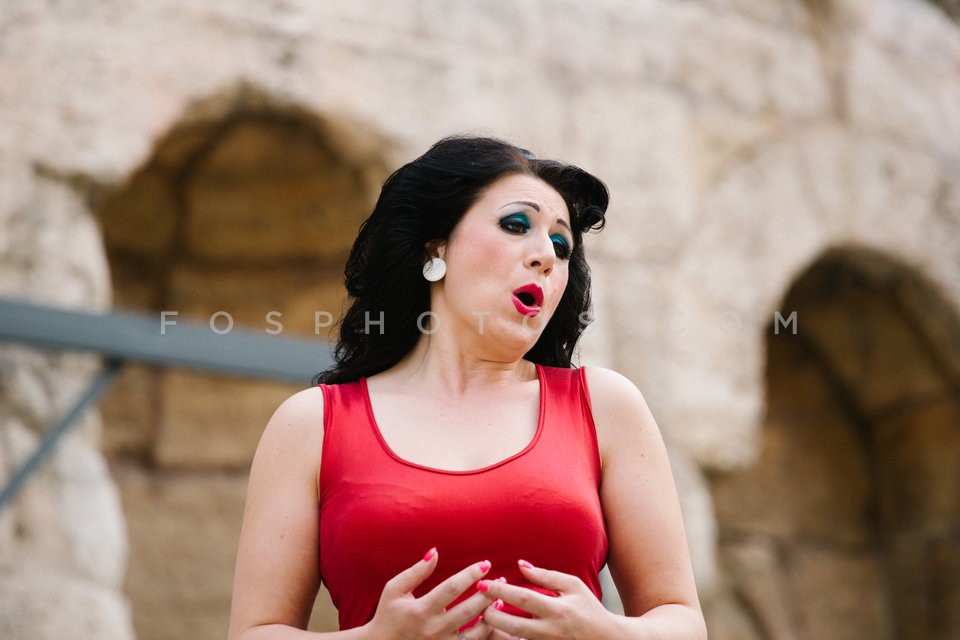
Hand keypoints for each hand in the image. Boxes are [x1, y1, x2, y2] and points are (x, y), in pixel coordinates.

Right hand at [364, 548, 500, 639]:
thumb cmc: (388, 614)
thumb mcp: (395, 589)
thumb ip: (416, 571)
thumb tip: (436, 552)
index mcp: (420, 611)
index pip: (451, 589)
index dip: (470, 574)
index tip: (486, 563)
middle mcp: (433, 630)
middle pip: (469, 610)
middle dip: (487, 593)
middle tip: (501, 579)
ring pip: (475, 633)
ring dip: (491, 615)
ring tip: (501, 600)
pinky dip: (485, 633)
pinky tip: (492, 620)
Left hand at [477, 560, 611, 639]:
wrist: (605, 639)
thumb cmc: (588, 608)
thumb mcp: (572, 586)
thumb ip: (546, 576)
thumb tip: (520, 565)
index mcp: (558, 610)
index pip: (524, 599)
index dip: (501, 591)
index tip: (483, 583)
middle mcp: (550, 630)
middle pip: (512, 626)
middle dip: (490, 614)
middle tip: (479, 601)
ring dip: (494, 629)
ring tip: (484, 613)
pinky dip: (506, 637)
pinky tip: (496, 628)